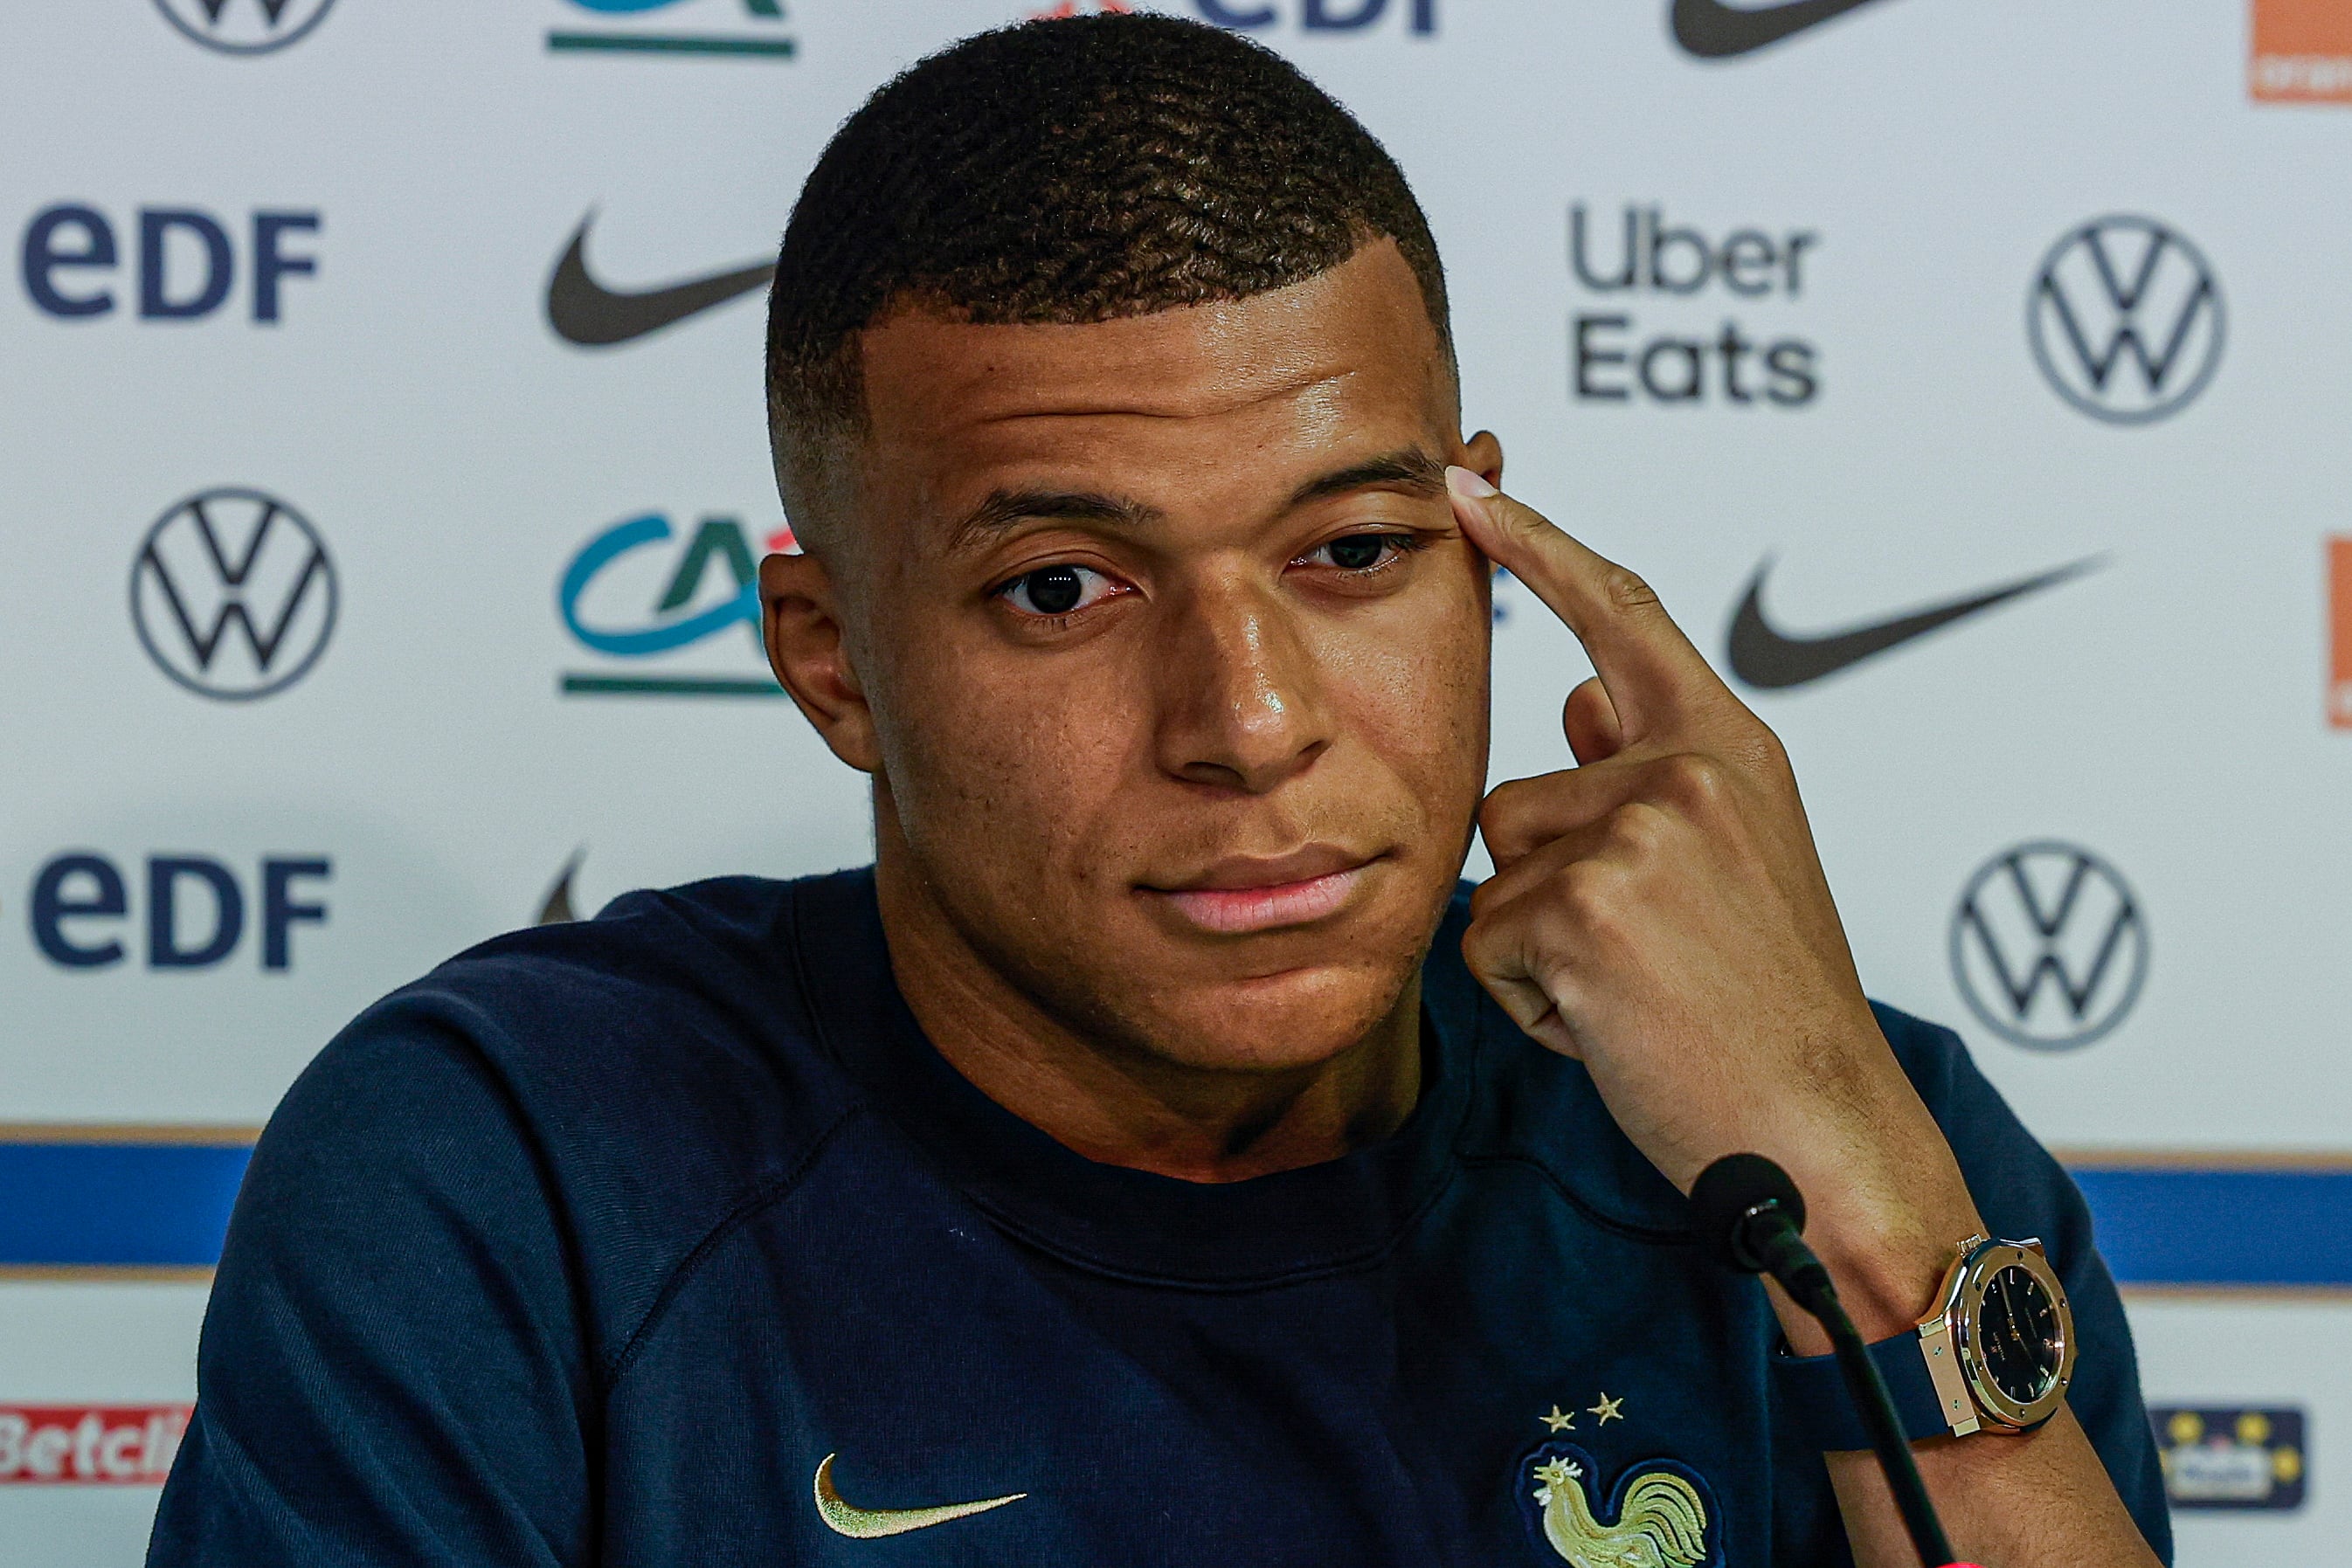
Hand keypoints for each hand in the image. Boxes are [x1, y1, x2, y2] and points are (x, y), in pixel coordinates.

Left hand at [1449, 468, 1981, 1338]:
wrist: (1825, 1137)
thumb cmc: (1774, 1013)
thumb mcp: (1740, 861)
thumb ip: (1654, 771)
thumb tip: (1574, 703)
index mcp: (1730, 748)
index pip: (1620, 615)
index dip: (1538, 545)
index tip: (1467, 488)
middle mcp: (1686, 770)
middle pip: (1518, 794)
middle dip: (1543, 885)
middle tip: (1649, 966)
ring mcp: (1633, 833)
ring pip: (1495, 872)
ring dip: (1535, 946)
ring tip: (1635, 996)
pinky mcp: (1578, 908)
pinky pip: (1484, 947)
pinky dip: (1529, 1005)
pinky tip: (1615, 1032)